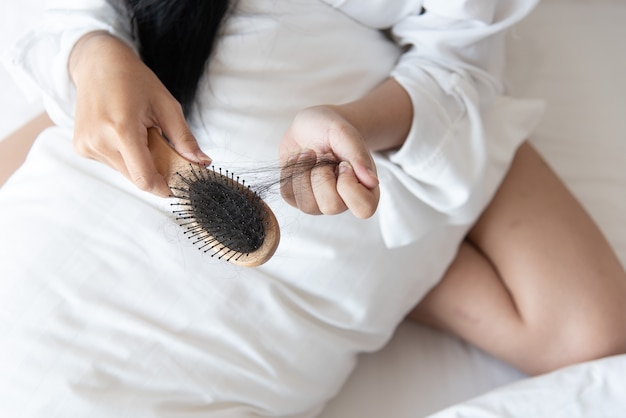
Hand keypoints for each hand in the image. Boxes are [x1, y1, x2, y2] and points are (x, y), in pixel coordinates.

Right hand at [69, 32, 210, 196]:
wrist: (97, 63)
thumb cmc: (134, 80)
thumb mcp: (166, 105)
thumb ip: (184, 138)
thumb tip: (202, 163)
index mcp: (121, 130)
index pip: (144, 178)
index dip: (163, 187)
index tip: (178, 185)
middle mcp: (99, 142)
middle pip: (136, 178)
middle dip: (155, 171)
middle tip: (162, 148)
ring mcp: (87, 146)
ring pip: (125, 172)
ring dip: (139, 162)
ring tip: (140, 133)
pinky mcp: (82, 148)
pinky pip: (113, 164)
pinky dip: (125, 156)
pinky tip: (124, 133)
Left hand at [279, 106, 379, 218]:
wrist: (309, 125)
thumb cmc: (331, 129)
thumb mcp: (345, 134)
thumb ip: (358, 156)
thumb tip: (372, 182)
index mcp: (365, 190)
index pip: (364, 209)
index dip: (349, 185)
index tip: (343, 163)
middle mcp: (343, 202)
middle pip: (330, 207)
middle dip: (322, 175)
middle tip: (324, 156)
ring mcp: (318, 204)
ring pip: (307, 205)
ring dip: (304, 173)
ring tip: (310, 154)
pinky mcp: (297, 199)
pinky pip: (289, 196)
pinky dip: (291, 172)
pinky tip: (299, 160)